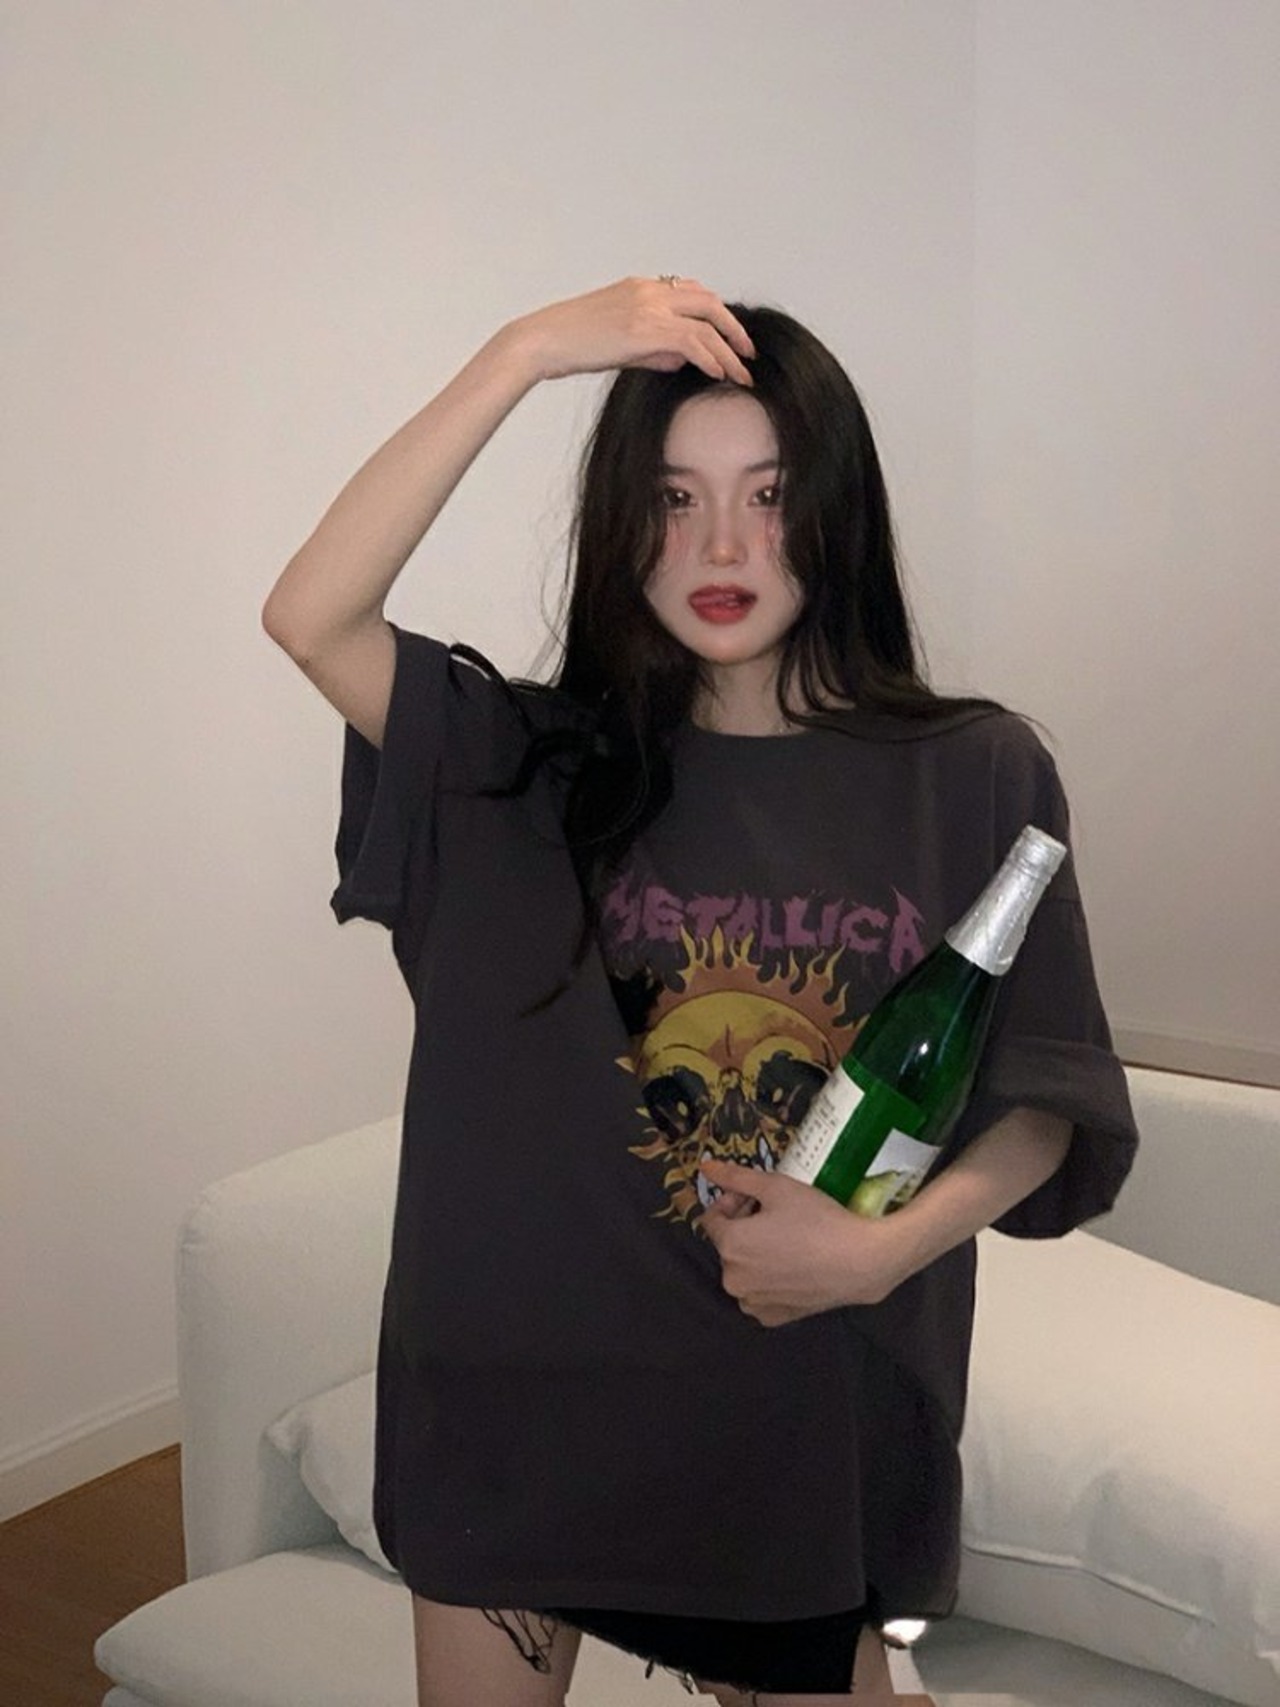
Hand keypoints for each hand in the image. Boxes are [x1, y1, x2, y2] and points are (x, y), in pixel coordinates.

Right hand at [506, 276, 754, 387]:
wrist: (540, 341)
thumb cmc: (569, 345)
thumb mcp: (617, 345)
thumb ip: (653, 350)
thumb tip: (682, 361)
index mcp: (641, 288)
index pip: (691, 292)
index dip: (715, 315)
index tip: (727, 337)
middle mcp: (649, 291)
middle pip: (708, 302)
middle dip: (734, 329)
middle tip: (747, 354)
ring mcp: (647, 307)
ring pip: (706, 322)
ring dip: (729, 350)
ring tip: (741, 374)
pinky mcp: (643, 329)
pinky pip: (692, 341)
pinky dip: (711, 358)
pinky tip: (718, 375)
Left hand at [696, 1159, 907, 1326]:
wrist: (861, 1261)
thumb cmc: (818, 1220)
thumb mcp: (776, 1187)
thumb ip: (736, 1177)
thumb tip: (705, 1167)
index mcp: (729, 1246)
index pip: (712, 1218)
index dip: (732, 1201)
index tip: (756, 1197)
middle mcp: (733, 1280)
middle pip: (728, 1244)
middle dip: (744, 1226)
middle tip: (776, 1214)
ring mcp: (754, 1303)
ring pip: (744, 1270)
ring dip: (755, 1253)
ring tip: (786, 1239)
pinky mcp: (774, 1318)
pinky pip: (760, 1293)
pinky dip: (769, 1279)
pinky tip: (793, 1264)